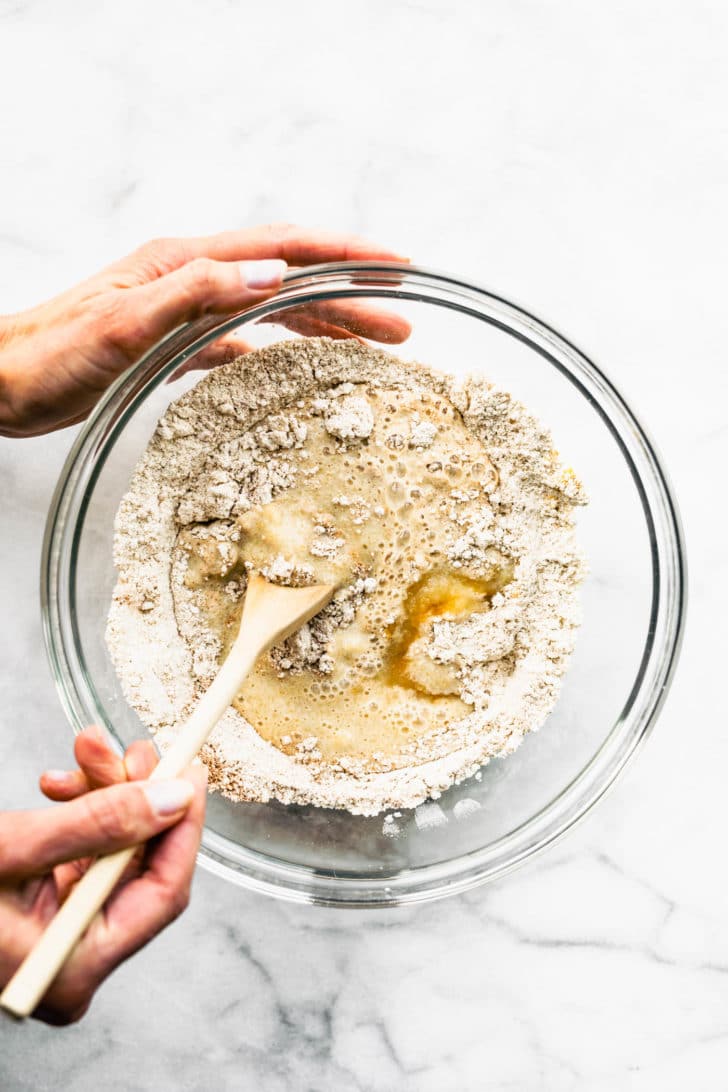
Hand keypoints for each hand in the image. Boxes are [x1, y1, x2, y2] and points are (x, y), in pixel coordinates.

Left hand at [0, 224, 408, 437]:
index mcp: (187, 263)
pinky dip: (277, 354)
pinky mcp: (174, 346)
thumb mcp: (126, 322)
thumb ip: (197, 293)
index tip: (392, 265)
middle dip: (349, 298)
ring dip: (322, 327)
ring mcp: (187, 312)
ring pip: (271, 314)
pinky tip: (297, 370)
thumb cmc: (53, 352)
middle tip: (400, 322)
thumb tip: (270, 276)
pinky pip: (241, 345)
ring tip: (369, 345)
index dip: (342, 255)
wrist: (5, 381)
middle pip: (289, 282)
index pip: (282, 248)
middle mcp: (193, 280)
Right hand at [0, 726, 204, 1023]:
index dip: (182, 828)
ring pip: (113, 847)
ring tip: (84, 748)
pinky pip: (84, 849)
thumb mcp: (12, 850)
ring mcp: (61, 933)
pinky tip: (58, 783)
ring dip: (103, 791)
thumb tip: (170, 799)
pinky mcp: (46, 905)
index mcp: (73, 969)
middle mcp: (75, 958)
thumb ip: (98, 824)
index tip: (190, 773)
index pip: (162, 894)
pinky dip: (79, 810)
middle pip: (139, 864)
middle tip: (130, 746)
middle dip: (135, 796)